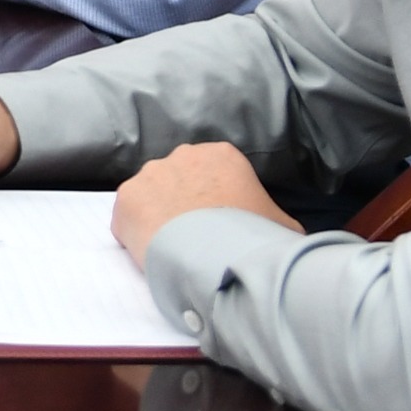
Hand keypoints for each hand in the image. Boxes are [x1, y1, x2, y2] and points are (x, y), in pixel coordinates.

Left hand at [111, 141, 295, 265]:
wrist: (217, 255)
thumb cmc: (254, 238)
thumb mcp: (284, 225)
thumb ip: (277, 218)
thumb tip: (283, 230)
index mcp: (221, 155)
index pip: (213, 174)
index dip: (215, 201)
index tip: (218, 224)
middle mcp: (181, 156)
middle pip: (179, 181)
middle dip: (184, 204)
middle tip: (195, 236)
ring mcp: (150, 175)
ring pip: (152, 196)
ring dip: (159, 216)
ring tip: (175, 247)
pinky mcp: (126, 199)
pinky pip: (129, 218)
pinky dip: (137, 234)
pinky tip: (155, 251)